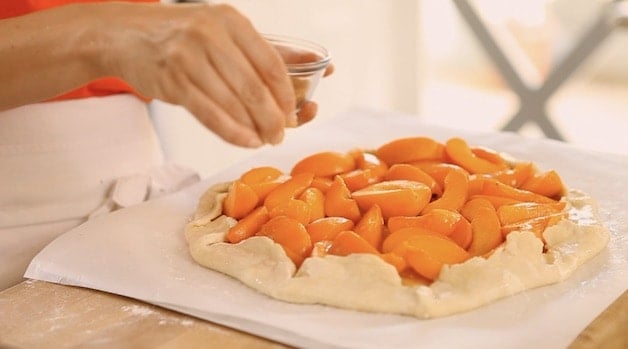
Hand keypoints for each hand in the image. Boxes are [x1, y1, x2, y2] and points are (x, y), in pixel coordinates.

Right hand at [106, 3, 299, 146]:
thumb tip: (320, 66)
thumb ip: (272, 51)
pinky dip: (232, 132)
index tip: (297, 112)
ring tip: (265, 140)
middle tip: (281, 133)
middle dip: (274, 117)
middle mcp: (210, 35)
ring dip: (254, 128)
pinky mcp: (172, 82)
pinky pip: (209, 114)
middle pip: (254, 87)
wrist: (128, 36)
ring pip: (233, 103)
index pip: (271, 63)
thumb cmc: (186, 36)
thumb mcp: (229, 33)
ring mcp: (188, 58)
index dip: (288, 94)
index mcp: (231, 22)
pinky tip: (247, 141)